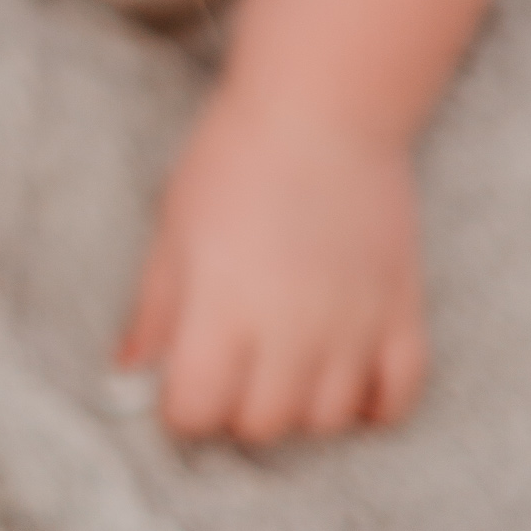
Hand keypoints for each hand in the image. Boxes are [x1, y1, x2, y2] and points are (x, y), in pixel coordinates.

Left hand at [118, 82, 427, 444]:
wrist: (323, 103)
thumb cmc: (235, 156)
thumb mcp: (175, 225)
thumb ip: (154, 308)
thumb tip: (127, 373)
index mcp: (223, 308)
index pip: (195, 412)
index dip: (180, 403)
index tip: (180, 376)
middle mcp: (292, 331)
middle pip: (261, 426)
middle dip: (235, 406)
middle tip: (231, 363)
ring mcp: (354, 326)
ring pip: (327, 421)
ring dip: (299, 404)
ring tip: (284, 360)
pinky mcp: (403, 311)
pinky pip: (398, 396)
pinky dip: (374, 403)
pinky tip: (347, 374)